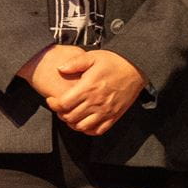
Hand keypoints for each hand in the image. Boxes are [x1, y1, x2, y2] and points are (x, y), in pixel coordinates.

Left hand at [27, 45, 146, 135]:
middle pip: (70, 117)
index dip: (53, 104)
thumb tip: (60, 68)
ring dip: (72, 123)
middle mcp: (96, 102)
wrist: (136, 68)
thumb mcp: (93, 56)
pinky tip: (84, 122)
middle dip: (61, 114)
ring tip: (70, 115)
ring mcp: (105, 111)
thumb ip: (75, 63)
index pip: (64, 104)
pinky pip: (97, 131)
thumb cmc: (114, 61)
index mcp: (88, 88)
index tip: (51, 100)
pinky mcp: (114, 116)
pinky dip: (88, 130)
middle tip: (60, 108)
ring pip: (82, 127)